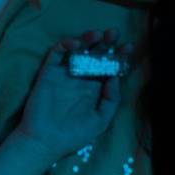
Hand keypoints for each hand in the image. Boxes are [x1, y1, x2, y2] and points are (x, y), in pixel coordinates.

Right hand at [16, 28, 133, 159]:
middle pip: (96, 55)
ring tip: (97, 35)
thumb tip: (115, 77)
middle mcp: (82, 79)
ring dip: (88, 40)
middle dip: (106, 43)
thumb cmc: (75, 134)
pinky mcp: (48, 73)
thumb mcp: (101, 120)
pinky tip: (76, 44)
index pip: (109, 68)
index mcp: (96, 89)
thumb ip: (111, 99)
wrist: (45, 141)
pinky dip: (65, 45)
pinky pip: (57, 54)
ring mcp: (65, 75)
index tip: (128, 47)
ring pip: (78, 51)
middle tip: (114, 33)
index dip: (119, 56)